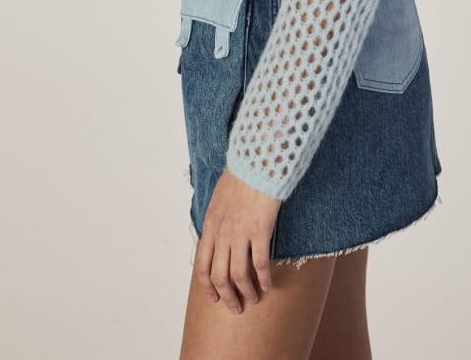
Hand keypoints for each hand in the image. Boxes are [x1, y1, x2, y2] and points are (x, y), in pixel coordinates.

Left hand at [195, 167, 281, 312]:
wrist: (256, 162)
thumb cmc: (240, 175)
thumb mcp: (218, 198)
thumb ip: (216, 219)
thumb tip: (217, 235)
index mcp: (209, 226)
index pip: (201, 265)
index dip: (207, 286)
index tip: (214, 297)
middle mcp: (221, 233)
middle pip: (218, 276)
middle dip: (226, 296)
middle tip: (235, 308)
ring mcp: (240, 233)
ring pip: (238, 275)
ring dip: (246, 292)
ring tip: (254, 300)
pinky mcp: (259, 231)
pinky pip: (260, 264)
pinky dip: (264, 279)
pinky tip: (269, 285)